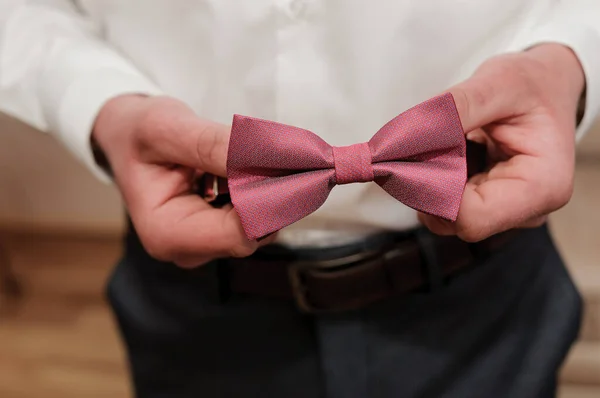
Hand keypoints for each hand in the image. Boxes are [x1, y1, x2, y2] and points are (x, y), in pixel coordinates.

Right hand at [92, 95, 274, 266]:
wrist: (128, 139)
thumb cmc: (138, 135)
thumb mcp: (166, 128)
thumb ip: (213, 144)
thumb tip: (264, 156)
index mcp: (166, 234)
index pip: (240, 233)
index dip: (267, 199)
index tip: (283, 164)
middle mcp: (188, 249)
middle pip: (255, 233)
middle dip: (270, 191)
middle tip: (270, 151)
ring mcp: (207, 244)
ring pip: (262, 224)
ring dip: (266, 188)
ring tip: (247, 155)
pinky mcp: (221, 232)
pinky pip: (257, 216)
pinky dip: (260, 189)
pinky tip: (244, 168)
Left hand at [419, 43, 584, 241]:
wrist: (549, 86)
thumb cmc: (532, 84)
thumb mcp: (498, 82)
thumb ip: (456, 109)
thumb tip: (405, 137)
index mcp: (543, 187)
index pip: (471, 218)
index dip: (433, 192)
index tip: (415, 155)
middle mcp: (528, 211)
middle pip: (454, 221)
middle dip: (427, 183)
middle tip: (424, 141)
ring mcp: (508, 213)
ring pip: (444, 215)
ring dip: (430, 179)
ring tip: (445, 140)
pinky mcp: (490, 208)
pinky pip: (447, 205)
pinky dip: (437, 178)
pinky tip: (450, 151)